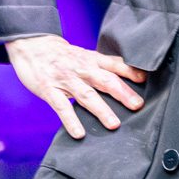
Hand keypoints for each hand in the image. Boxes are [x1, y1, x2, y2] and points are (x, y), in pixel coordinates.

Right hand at [4, 34, 147, 139]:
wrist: (32, 46)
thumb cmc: (63, 54)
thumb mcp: (85, 54)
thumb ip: (105, 64)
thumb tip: (132, 72)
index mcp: (91, 60)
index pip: (114, 64)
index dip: (130, 71)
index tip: (145, 80)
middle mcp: (81, 69)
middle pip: (105, 80)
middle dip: (122, 93)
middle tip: (137, 105)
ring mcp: (65, 80)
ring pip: (86, 95)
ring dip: (101, 110)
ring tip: (114, 124)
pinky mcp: (49, 90)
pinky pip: (61, 107)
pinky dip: (71, 120)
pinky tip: (79, 133)